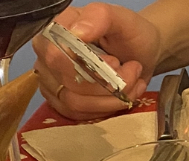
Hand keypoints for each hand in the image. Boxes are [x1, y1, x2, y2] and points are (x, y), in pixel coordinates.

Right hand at [33, 3, 160, 119]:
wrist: (142, 52)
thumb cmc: (129, 33)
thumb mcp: (120, 18)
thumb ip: (98, 17)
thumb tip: (77, 33)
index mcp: (53, 31)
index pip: (57, 57)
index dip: (89, 67)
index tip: (116, 62)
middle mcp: (46, 56)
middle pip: (67, 83)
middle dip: (107, 84)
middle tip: (132, 71)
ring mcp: (52, 81)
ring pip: (75, 103)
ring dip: (111, 98)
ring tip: (133, 83)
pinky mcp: (64, 102)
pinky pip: (80, 115)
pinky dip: (107, 109)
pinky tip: (125, 95)